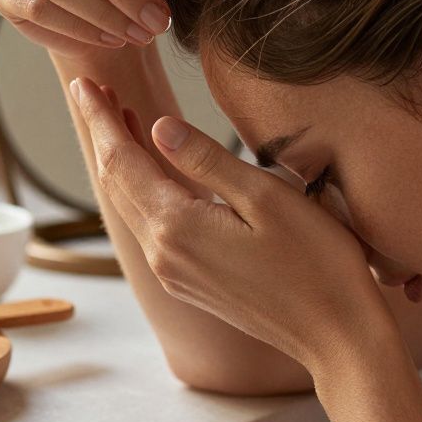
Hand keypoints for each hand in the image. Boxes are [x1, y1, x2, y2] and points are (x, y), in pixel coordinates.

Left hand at [70, 76, 396, 370]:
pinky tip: (154, 170)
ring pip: (130, 205)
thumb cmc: (317, 264)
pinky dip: (142, 189)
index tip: (83, 83)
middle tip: (95, 89)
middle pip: (115, 182)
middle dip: (103, 133)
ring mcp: (173, 272)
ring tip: (121, 118)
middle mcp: (163, 253)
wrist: (339, 339)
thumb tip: (158, 126)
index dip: (100, 117)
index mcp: (176, 227)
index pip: (119, 160)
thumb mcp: (267, 197)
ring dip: (121, 160)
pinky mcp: (189, 282)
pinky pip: (149, 226)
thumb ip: (207, 160)